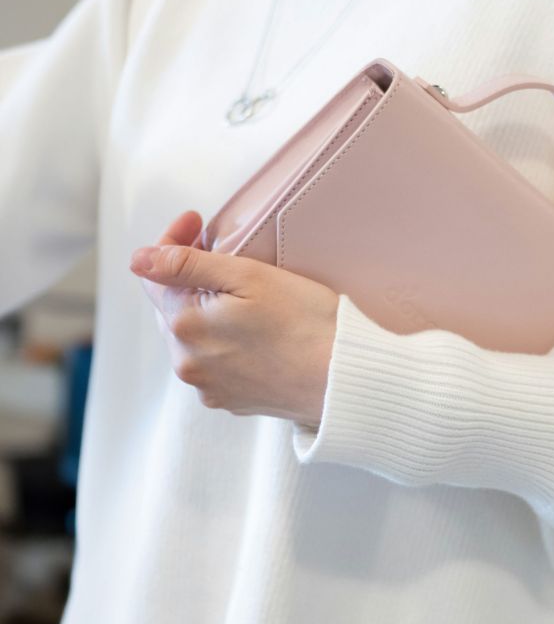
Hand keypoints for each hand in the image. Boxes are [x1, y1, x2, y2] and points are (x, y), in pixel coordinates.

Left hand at [130, 210, 338, 426]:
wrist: (343, 376)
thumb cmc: (306, 322)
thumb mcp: (248, 276)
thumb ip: (187, 265)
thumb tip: (139, 259)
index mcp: (185, 326)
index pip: (155, 276)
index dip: (172, 242)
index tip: (197, 222)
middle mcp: (188, 363)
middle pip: (172, 308)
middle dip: (189, 278)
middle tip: (224, 252)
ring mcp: (208, 386)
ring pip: (192, 337)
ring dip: (207, 312)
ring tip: (244, 296)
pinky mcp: (231, 400)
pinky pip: (214, 363)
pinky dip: (224, 342)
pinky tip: (254, 331)